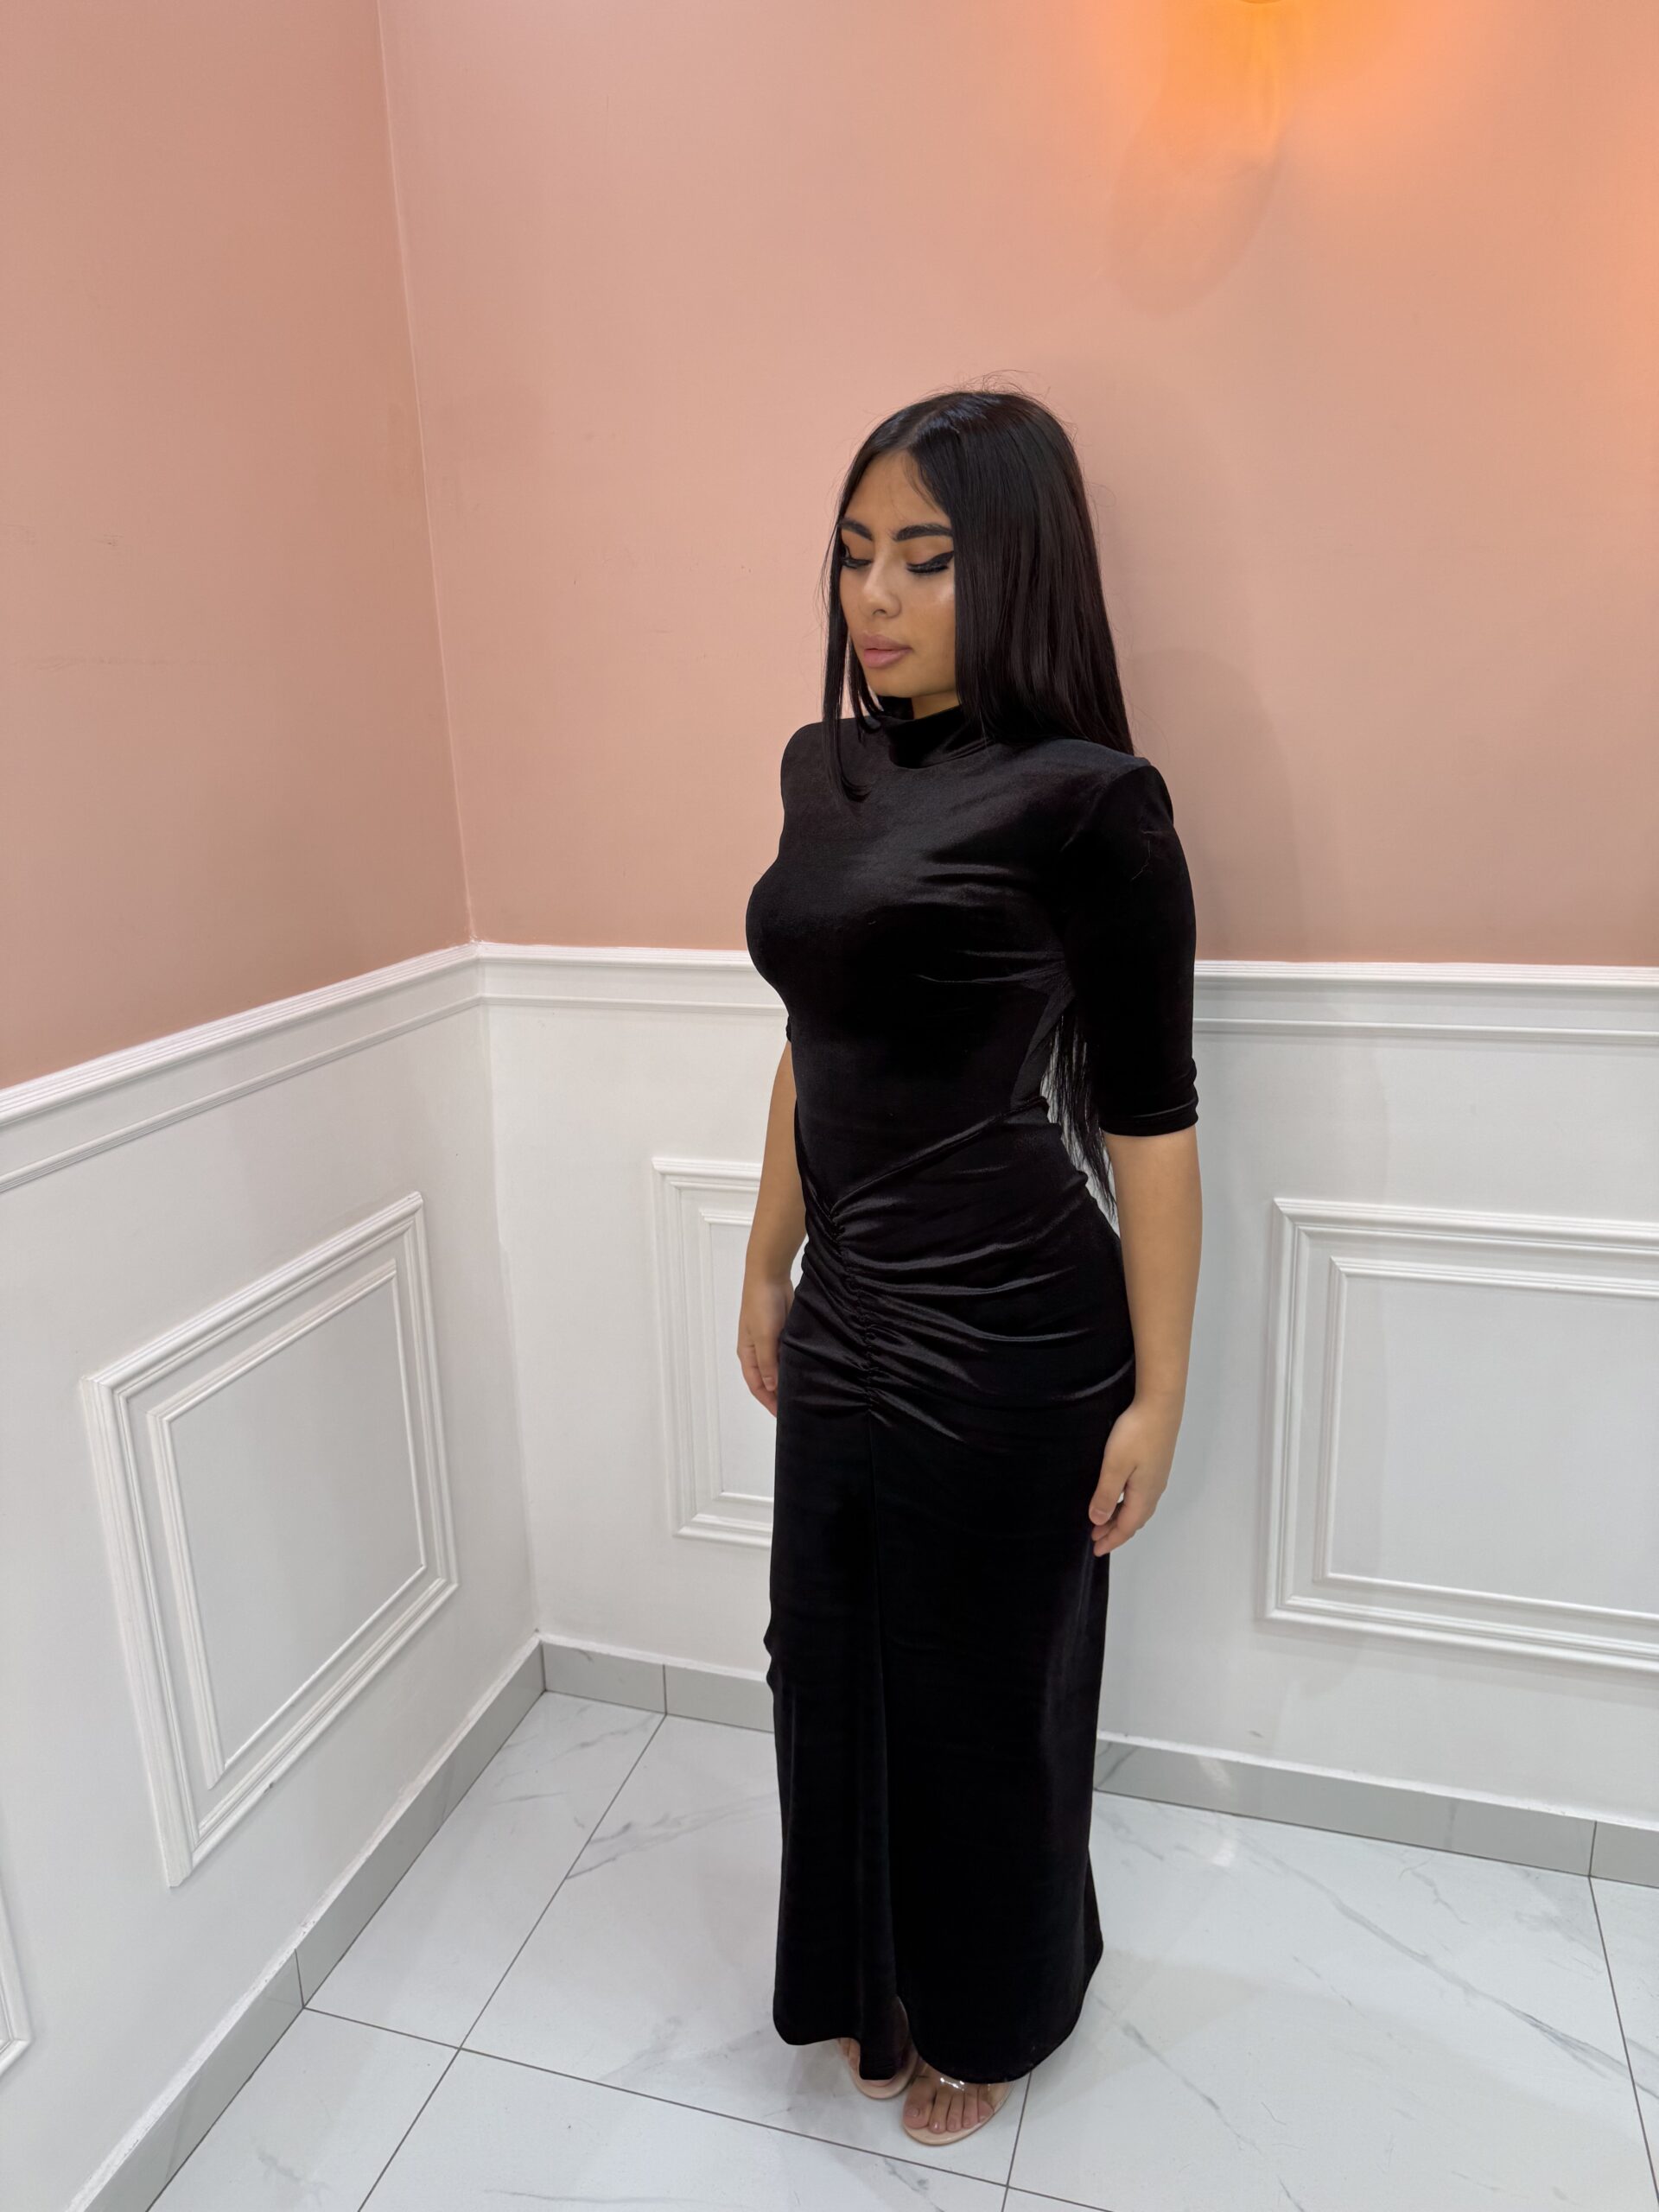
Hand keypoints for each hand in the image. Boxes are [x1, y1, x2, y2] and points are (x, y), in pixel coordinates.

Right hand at [737, 1268, 793, 1416]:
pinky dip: (795, 1365)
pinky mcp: (783, 1333)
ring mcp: (770, 1342)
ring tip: (804, 1394)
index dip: (768, 1402)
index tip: (783, 1417)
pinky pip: (788, 1355)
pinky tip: (807, 1372)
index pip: (757, 1386)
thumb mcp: (764, 1337)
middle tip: (797, 1409)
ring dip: (788, 1380)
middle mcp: (758, 1351)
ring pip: (779, 1368)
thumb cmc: (761, 1306)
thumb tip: (771, 1387)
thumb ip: (768, 1363)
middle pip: (767, 1380)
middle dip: (779, 1395)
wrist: (769, 1276)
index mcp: (747, 1354)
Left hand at [1086, 1392, 1181, 1555]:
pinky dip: (1129, 1505)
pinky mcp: (1157, 1465)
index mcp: (1144, 1495)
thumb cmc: (1135, 1435)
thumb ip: (1106, 1495)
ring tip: (1104, 1521)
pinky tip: (1121, 1497)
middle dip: (1115, 1532)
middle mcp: (1154, 1490)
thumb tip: (1097, 1521)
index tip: (1096, 1550)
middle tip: (1096, 1539)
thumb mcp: (1115, 1466)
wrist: (1160, 1406)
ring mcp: (1157, 1477)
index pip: (1126, 1526)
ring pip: (1139, 1508)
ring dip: (1121, 1518)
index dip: (1111, 1540)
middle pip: (1134, 1520)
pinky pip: (1142, 1496)